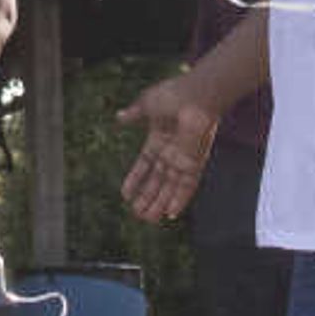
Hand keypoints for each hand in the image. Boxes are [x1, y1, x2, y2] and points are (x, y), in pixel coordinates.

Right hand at [117, 79, 216, 223]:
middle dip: (147, 197)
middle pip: (158, 181)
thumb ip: (133, 114)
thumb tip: (119, 116)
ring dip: (160, 203)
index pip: (144, 164)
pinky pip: (186, 186)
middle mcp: (171, 152)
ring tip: (149, 220)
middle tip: (137, 214)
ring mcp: (183, 159)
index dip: (135, 179)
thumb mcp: (147, 104)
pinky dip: (179, 200)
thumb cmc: (173, 95)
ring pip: (170, 187)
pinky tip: (171, 213)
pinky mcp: (194, 163)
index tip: (124, 194)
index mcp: (158, 138)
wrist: (195, 95)